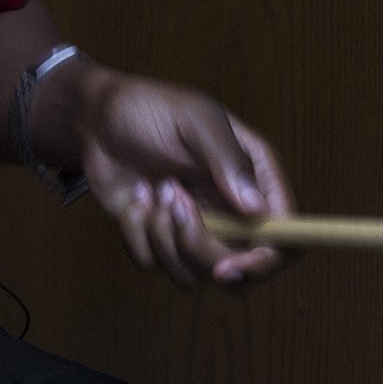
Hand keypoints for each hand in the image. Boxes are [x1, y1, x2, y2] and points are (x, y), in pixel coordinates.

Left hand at [48, 66, 295, 290]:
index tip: (229, 268)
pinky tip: (135, 199)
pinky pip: (153, 265)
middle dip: (199, 247)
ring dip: (164, 238)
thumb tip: (259, 211)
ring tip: (153, 191)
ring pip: (192, 275)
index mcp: (254, 177)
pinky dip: (137, 235)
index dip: (265, 262)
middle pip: (239, 268)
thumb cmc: (150, 108)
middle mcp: (231, 210)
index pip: (285, 236)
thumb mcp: (194, 121)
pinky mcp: (159, 238)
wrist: (97, 118)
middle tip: (172, 203)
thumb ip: (228, 161)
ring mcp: (196, 228)